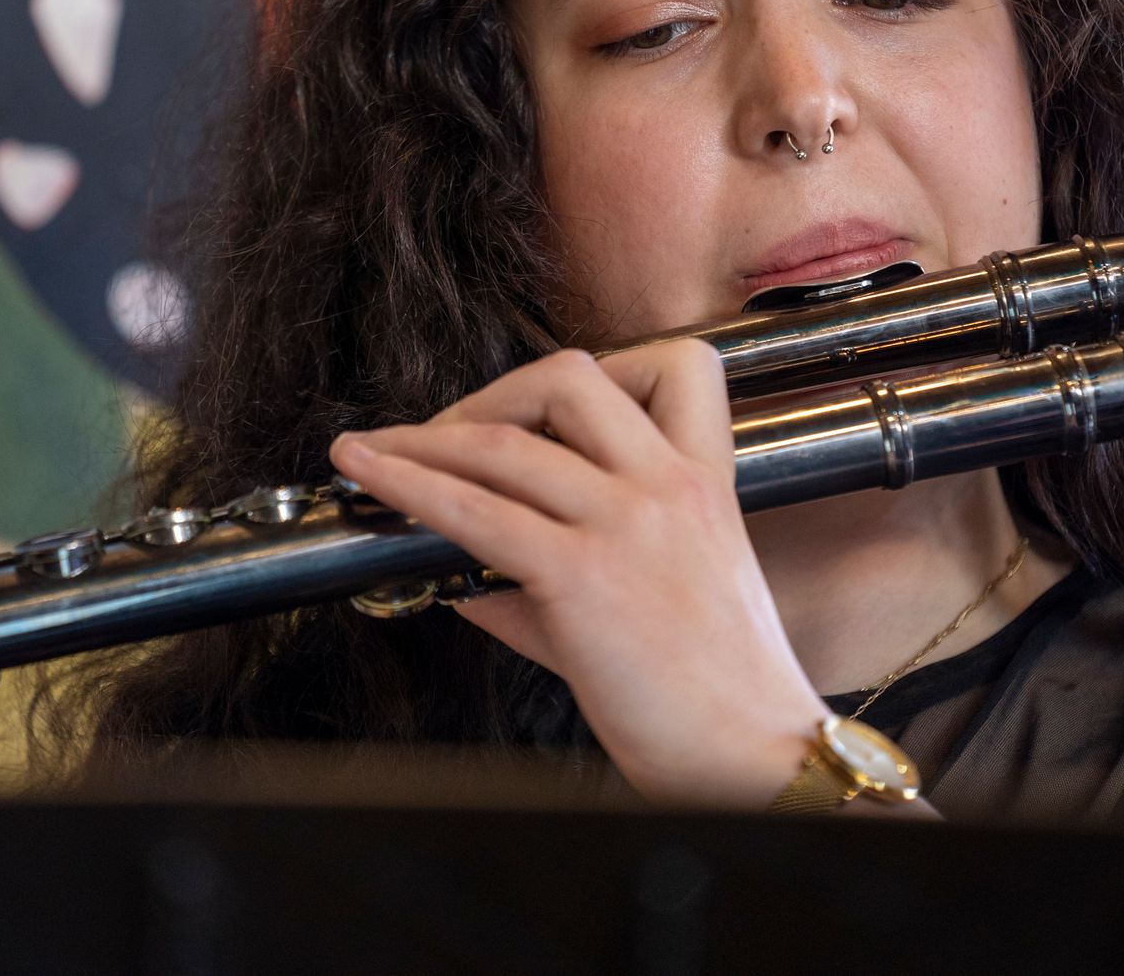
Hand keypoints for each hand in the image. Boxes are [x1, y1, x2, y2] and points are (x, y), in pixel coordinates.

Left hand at [329, 341, 829, 808]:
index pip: (672, 366)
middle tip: (443, 436)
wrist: (753, 756)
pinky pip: (474, 511)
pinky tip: (370, 480)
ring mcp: (627, 524)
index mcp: (704, 482)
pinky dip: (406, 487)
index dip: (594, 370)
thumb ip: (562, 574)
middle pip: (567, 377)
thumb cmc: (714, 690)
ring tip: (375, 454)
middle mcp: (668, 486)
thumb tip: (466, 577)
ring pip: (502, 441)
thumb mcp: (658, 599)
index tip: (534, 406)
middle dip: (488, 396)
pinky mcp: (583, 576)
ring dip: (421, 439)